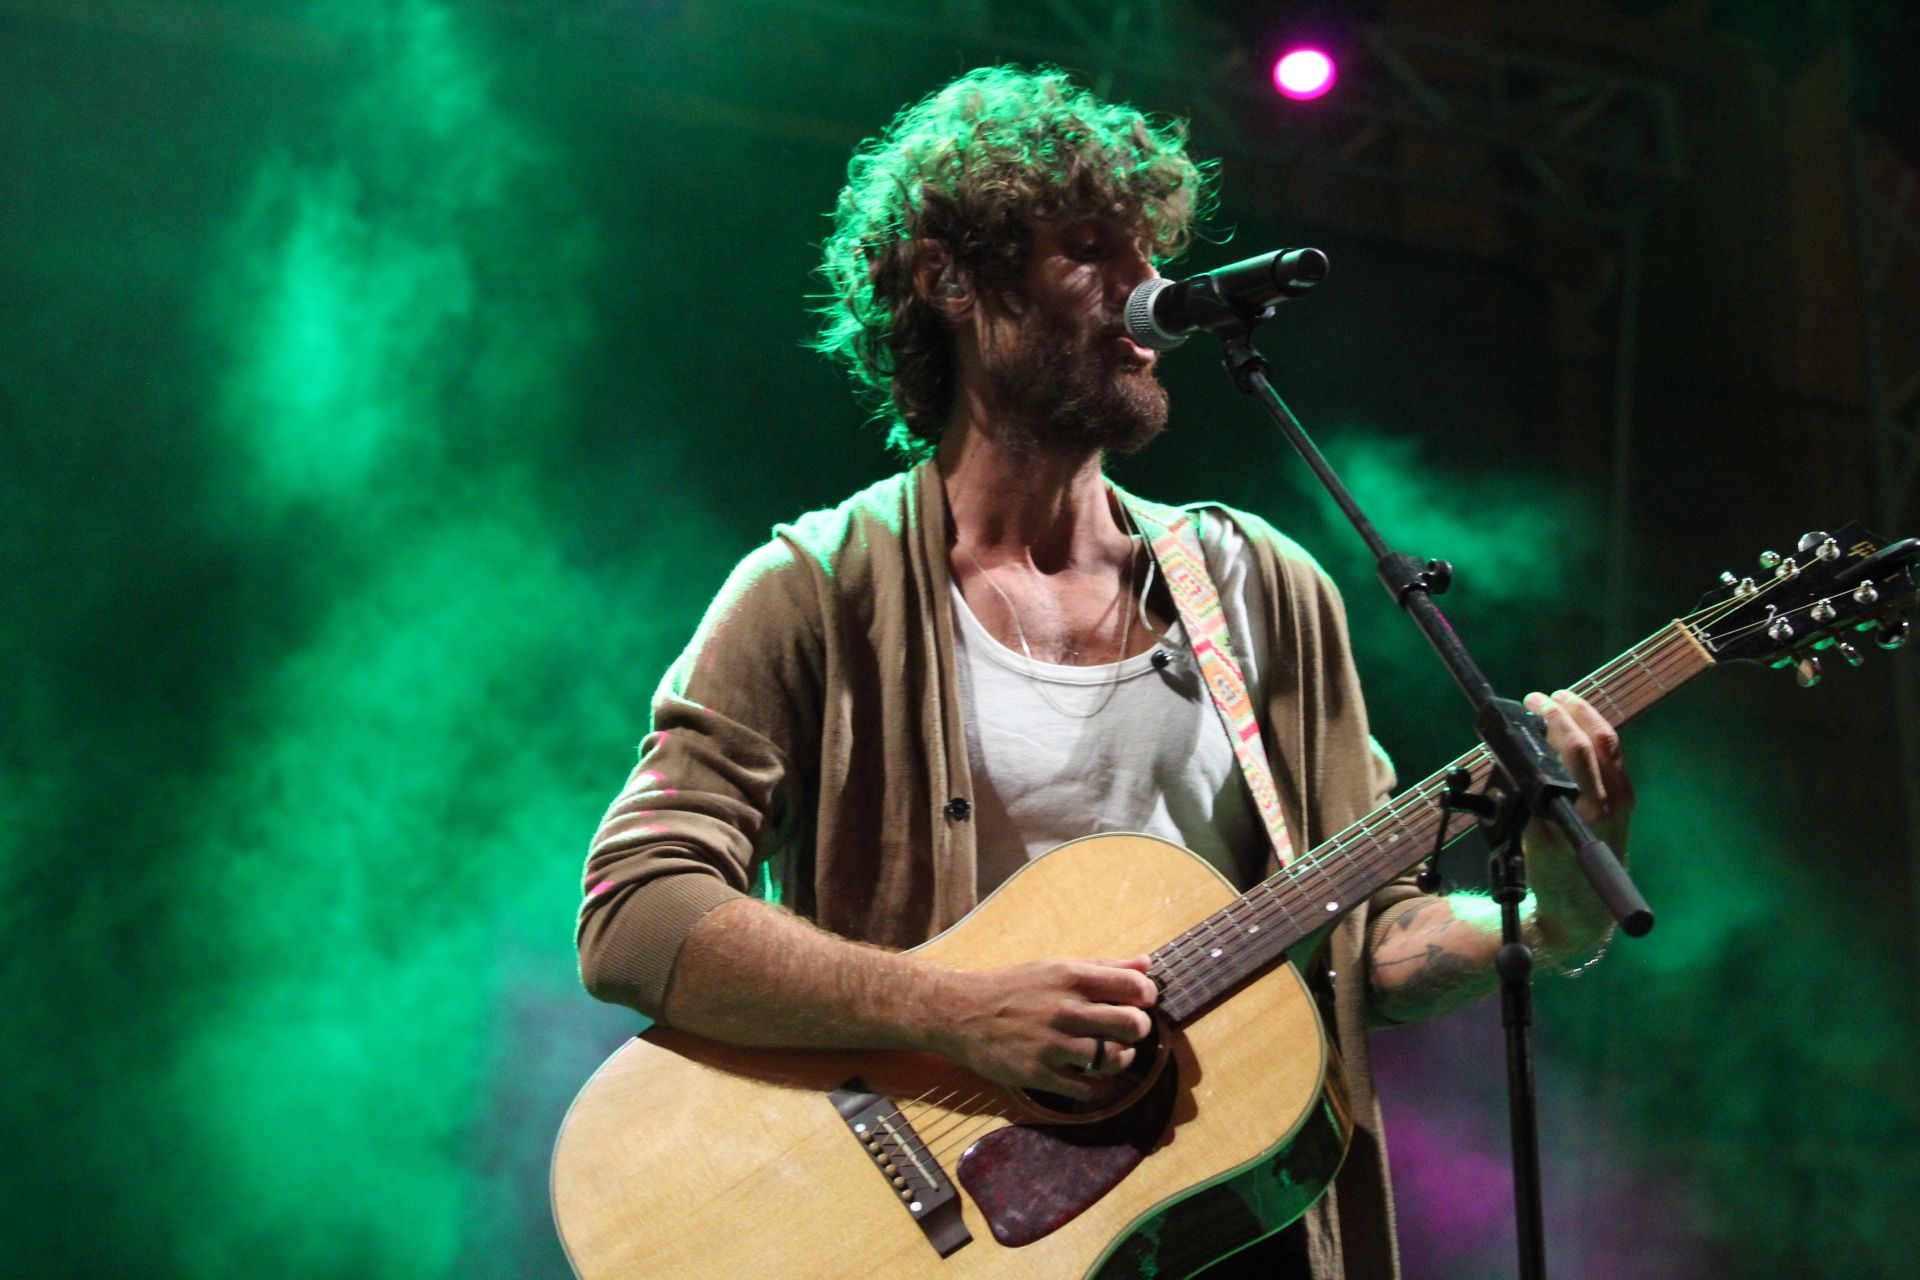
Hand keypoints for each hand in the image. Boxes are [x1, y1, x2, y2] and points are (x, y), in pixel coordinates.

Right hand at [931, 955, 1156, 1100]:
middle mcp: (1065, 1009)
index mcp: (1072, 977)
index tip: (1141, 1002)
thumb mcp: (1056, 966)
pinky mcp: (1039, 1073)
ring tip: (1113, 1054)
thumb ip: (1104, 966)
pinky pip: (1088, 1089)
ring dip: (1122, 1058)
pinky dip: (1102, 1087)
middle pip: (1132, 1024)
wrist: (962, 1012)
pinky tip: (1096, 1078)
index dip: (1147, 996)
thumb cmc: (1015, 987)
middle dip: (1138, 1029)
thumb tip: (1148, 963)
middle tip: (1126, 1031)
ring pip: (1114, 1058)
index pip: (1134, 985)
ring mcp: (1053, 1044)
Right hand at [1521, 689, 1634, 954]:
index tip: (1531, 704)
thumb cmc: (1551, 874)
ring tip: (1561, 700)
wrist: (1585, 905)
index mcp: (1583, 810)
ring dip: (1585, 714)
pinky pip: (1614, 755)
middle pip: (1594, 739)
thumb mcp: (1529, 842)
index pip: (1573, 750)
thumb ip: (1523, 803)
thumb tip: (1512, 762)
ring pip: (1610, 742)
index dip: (1553, 720)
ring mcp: (1621, 799)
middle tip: (1539, 697)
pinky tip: (1578, 722)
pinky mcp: (1626, 800)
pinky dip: (1595, 731)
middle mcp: (1608, 801)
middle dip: (1566, 710)